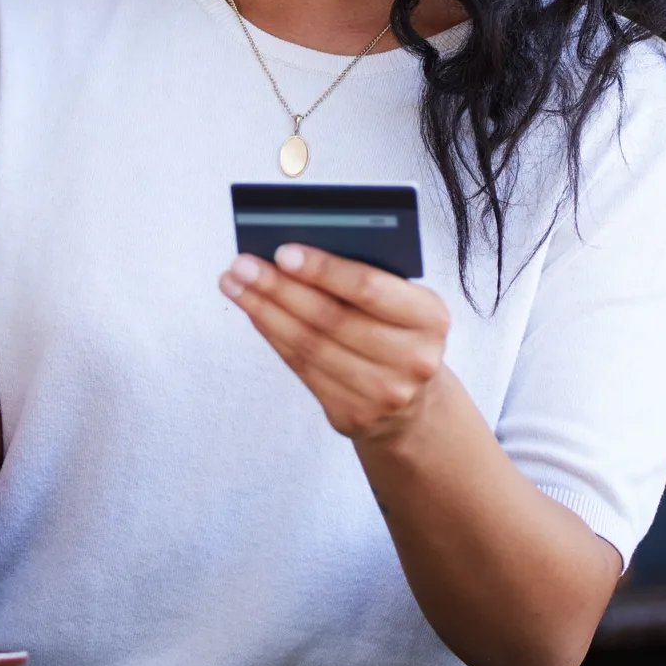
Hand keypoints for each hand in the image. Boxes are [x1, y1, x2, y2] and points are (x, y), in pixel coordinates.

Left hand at [219, 244, 451, 441]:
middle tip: (242, 264)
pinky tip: (253, 312)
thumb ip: (367, 277)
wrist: (414, 404)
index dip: (323, 270)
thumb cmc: (398, 332)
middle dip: (279, 287)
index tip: (282, 251)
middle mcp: (413, 358)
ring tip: (235, 284)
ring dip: (264, 311)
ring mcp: (383, 392)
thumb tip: (295, 253)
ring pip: (309, 345)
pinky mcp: (353, 414)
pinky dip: (273, 335)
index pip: (369, 288)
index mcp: (430, 316)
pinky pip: (302, 368)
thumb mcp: (403, 303)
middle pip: (330, 318)